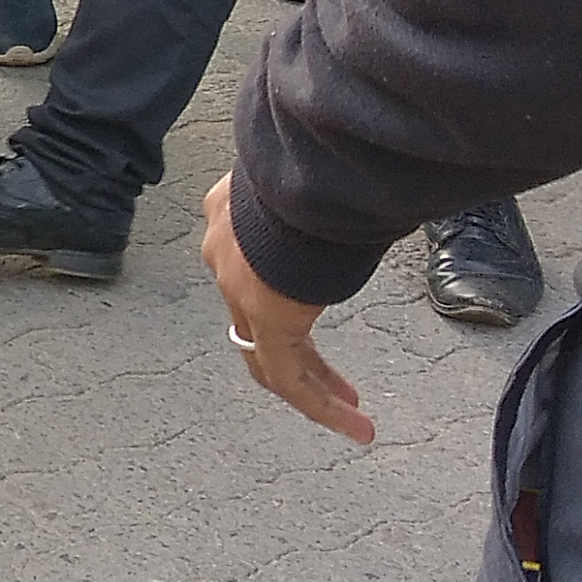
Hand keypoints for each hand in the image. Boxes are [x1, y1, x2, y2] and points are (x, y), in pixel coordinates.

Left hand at [206, 174, 376, 443]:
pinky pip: (289, 377)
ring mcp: (239, 288)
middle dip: (296, 351)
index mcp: (231, 213)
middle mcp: (225, 252)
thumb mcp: (308, 168)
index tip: (311, 295)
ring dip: (313, 387)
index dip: (279, 289)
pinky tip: (357, 425)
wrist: (303, 166)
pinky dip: (322, 405)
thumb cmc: (316, 157)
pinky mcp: (266, 317)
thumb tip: (351, 166)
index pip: (247, 263)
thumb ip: (318, 181)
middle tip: (329, 377)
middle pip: (253, 318)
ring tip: (352, 413)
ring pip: (269, 356)